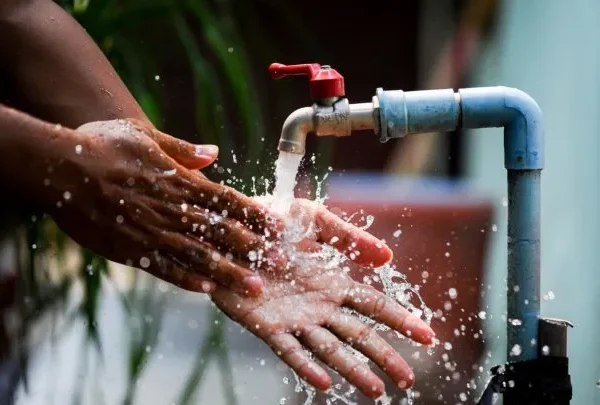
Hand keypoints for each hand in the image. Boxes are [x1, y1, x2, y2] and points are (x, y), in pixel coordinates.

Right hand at [43, 119, 278, 295]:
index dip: (256, 214)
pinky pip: (165, 269)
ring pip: (200, 257)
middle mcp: (173, 210)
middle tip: (283, 264)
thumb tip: (214, 153)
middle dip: (255, 249)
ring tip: (254, 288)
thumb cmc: (103, 145)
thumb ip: (182, 149)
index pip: (228, 200)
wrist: (61, 168)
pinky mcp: (131, 251)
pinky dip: (188, 280)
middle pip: (222, 233)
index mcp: (180, 181)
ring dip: (229, 273)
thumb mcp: (145, 136)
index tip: (279, 227)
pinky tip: (208, 291)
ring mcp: (153, 233)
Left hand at [211, 198, 434, 398]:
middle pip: (359, 335)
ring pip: (330, 349)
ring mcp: (294, 318)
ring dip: (353, 370)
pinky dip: (305, 366)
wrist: (228, 228)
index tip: (429, 337)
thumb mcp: (313, 221)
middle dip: (385, 356)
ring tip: (377, 390)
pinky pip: (288, 350)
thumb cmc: (272, 222)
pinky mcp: (265, 325)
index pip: (374, 306)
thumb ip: (348, 238)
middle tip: (409, 379)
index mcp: (332, 283)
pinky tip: (322, 381)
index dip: (401, 320)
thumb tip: (389, 257)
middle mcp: (318, 306)